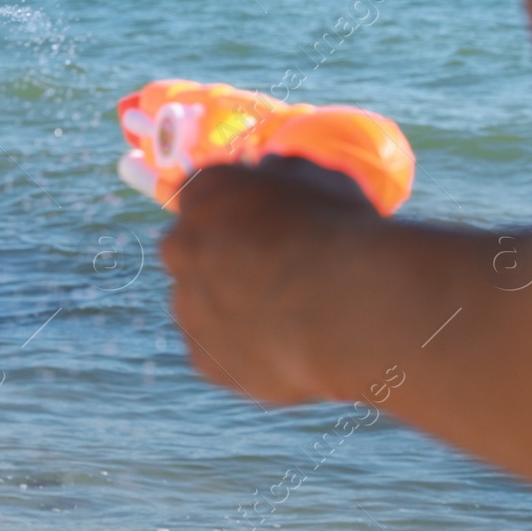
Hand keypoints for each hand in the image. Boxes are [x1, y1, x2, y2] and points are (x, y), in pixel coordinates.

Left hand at [161, 155, 378, 404]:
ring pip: (203, 303)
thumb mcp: (321, 177)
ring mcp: (189, 306)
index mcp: (207, 189)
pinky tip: (288, 345)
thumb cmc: (341, 232)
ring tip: (290, 314)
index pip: (202, 192)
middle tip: (273, 268)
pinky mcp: (205, 359)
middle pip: (191, 247)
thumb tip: (273, 171)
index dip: (234, 207)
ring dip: (232, 305)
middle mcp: (183, 244)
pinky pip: (221, 351)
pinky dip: (246, 349)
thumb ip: (285, 173)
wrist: (348, 310)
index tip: (262, 220)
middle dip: (222, 255)